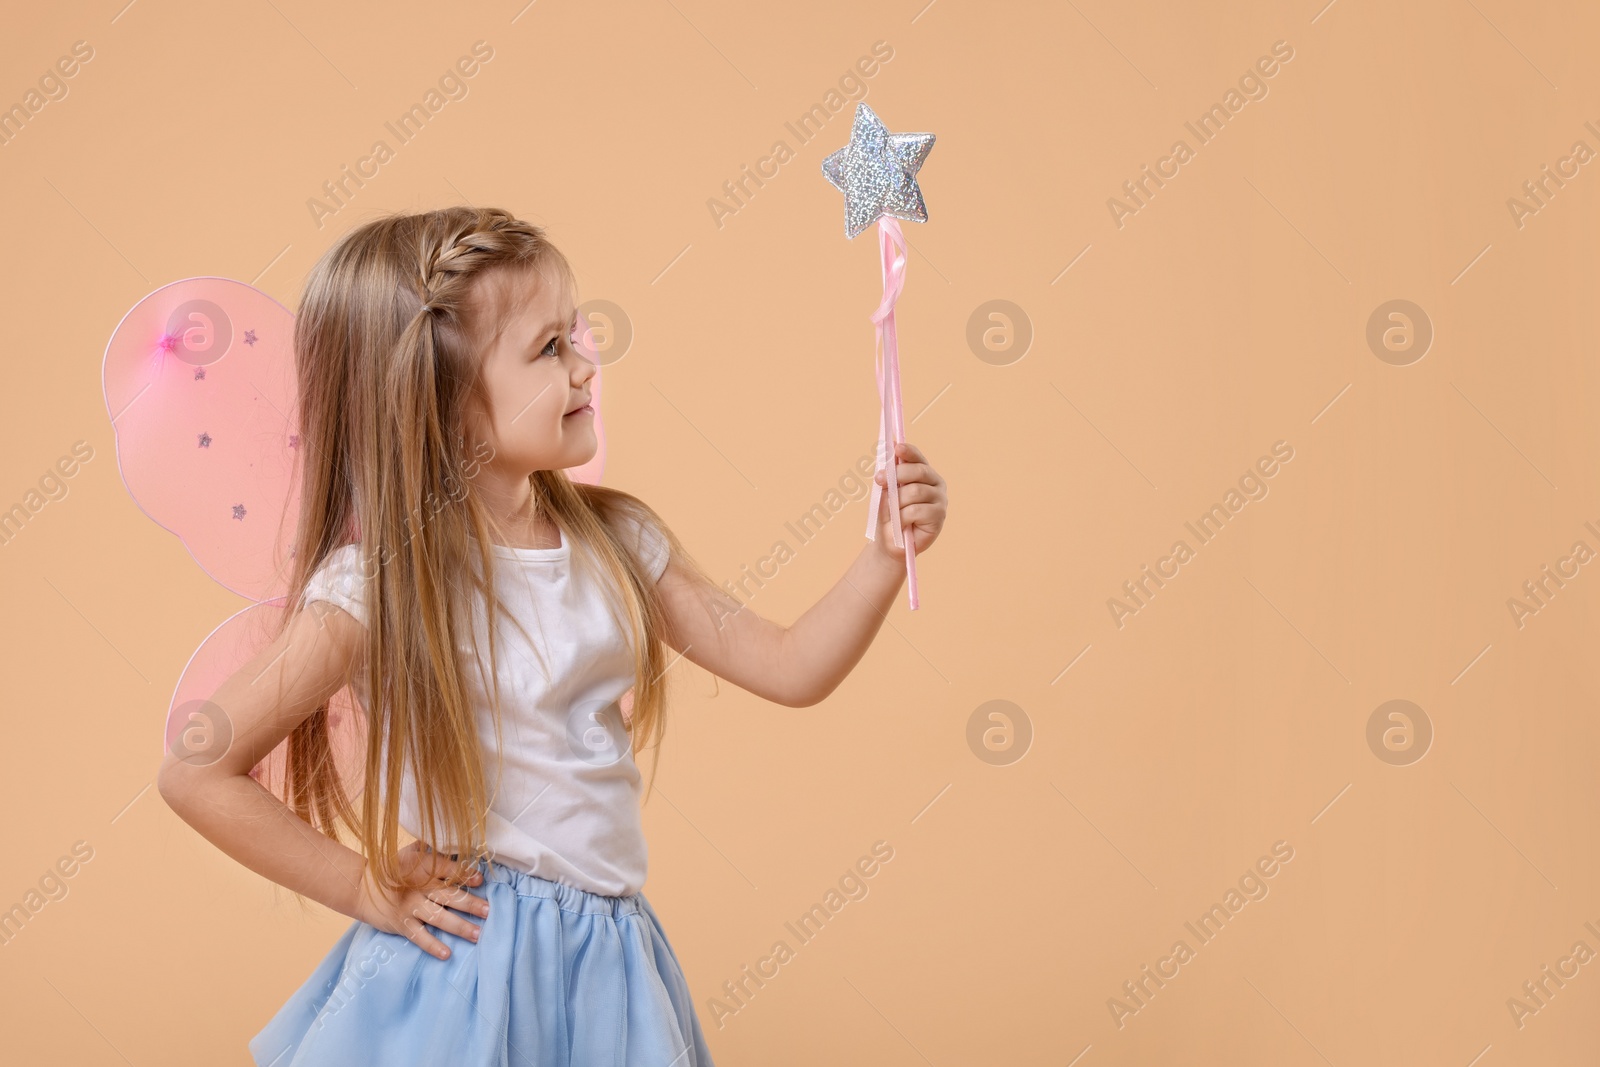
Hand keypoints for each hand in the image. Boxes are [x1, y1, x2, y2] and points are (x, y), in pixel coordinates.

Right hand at [354, 841, 488, 960]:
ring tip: (477, 934)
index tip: (480, 880)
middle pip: (448, 896)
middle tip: (489, 911)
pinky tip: (447, 954)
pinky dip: (432, 945)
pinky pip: (419, 936)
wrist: (360, 887)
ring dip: (459, 927)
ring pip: (439, 917)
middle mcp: (420, 887)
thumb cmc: (391, 868)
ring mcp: (411, 907)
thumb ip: (431, 847)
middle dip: (470, 904)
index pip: (447, 870)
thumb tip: (454, 836)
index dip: (464, 874)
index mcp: (424, 868)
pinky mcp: (402, 924)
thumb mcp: (410, 853)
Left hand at [872, 441, 946, 559]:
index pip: (918, 458)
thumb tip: (890, 450)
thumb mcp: (886, 493)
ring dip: (897, 501)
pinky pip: (916, 510)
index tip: (895, 448)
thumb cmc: (889, 516)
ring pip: (915, 491)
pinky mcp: (939, 516)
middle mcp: (936, 484)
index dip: (908, 451)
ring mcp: (940, 499)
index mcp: (924, 474)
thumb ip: (890, 475)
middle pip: (918, 471)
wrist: (890, 543)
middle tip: (879, 480)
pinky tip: (900, 523)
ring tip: (891, 512)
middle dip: (896, 474)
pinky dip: (902, 516)